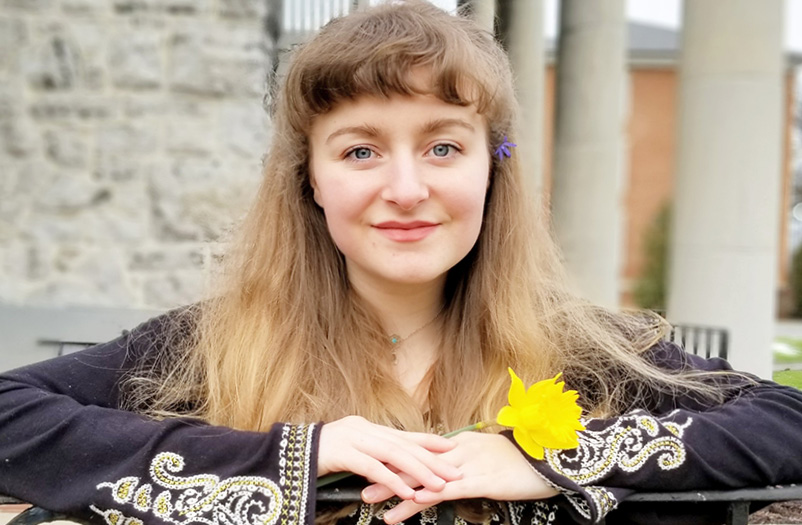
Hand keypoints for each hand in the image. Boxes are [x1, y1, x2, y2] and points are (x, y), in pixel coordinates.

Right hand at [318, 416, 462, 500]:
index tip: (452, 448)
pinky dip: (393, 480)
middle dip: (432, 459)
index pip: (403, 434)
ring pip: (394, 454)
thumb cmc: (316, 457)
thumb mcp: (347, 454)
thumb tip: (391, 467)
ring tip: (439, 485)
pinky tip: (408, 491)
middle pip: (404, 444)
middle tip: (455, 471)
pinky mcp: (342, 453)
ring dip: (419, 471)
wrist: (283, 454)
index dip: (428, 441)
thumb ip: (368, 457)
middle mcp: (363, 429)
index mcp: (366, 428)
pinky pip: (373, 468)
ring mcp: (352, 438)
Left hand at [361, 432, 557, 523]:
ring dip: (398, 491)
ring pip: (426, 479)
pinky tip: (411, 505)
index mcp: (460, 446)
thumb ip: (467, 463)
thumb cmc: (522, 461)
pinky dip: (427, 498)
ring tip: (375, 502)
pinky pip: (449, 490)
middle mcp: (459, 453)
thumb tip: (447, 473)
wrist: (552, 457)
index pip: (421, 454)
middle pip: (416, 464)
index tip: (372, 467)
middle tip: (360, 486)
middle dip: (387, 475)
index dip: (395, 461)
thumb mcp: (489, 458)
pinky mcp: (482, 480)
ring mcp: (470, 466)